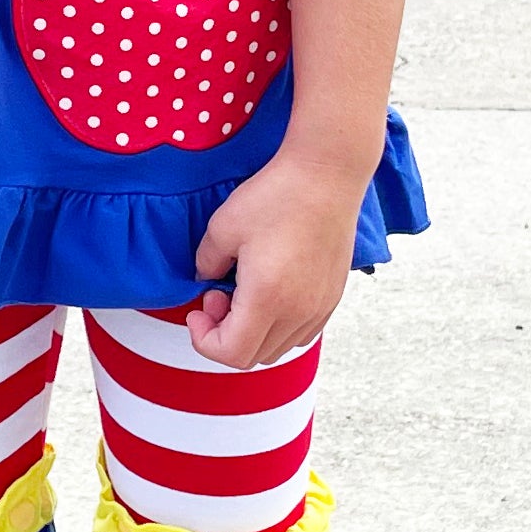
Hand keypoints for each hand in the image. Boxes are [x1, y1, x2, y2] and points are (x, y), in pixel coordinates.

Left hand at [186, 148, 363, 369]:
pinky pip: (301, 332)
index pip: (232, 354)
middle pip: (254, 356)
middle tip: (217, 295)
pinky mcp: (333, 296)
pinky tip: (270, 291)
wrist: (327, 174)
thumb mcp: (222, 227)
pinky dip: (278, 326)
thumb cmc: (276, 196)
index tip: (197, 310)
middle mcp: (298, 312)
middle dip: (225, 334)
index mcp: (268, 299)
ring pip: (279, 348)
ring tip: (243, 290)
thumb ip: (206, 263)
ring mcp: (320, 307)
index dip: (204, 340)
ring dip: (253, 331)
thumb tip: (206, 280)